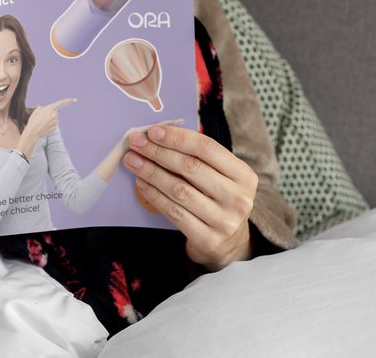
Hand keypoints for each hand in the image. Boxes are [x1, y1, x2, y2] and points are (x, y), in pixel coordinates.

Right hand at [16, 98, 75, 156]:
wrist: (33, 132)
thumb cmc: (33, 121)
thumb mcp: (36, 111)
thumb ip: (41, 108)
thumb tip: (42, 108)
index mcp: (50, 108)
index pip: (61, 103)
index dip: (68, 101)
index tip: (75, 100)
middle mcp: (55, 114)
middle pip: (54, 113)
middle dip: (49, 114)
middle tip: (41, 118)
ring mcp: (56, 122)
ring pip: (54, 119)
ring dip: (49, 120)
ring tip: (41, 123)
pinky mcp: (55, 128)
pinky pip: (53, 125)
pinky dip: (49, 126)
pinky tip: (44, 127)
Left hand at [123, 125, 257, 269]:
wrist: (228, 243)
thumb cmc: (217, 199)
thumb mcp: (220, 176)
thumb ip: (197, 157)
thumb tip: (158, 136)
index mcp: (243, 175)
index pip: (207, 148)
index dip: (178, 138)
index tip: (153, 131)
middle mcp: (238, 197)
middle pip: (191, 167)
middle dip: (159, 152)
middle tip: (136, 143)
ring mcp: (224, 220)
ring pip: (179, 190)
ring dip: (151, 172)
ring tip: (132, 161)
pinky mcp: (208, 239)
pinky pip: (173, 212)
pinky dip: (154, 195)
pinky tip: (141, 183)